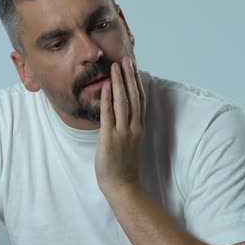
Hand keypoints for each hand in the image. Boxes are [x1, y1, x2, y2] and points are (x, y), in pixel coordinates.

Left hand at [94, 56, 144, 193]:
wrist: (122, 185)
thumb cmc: (122, 165)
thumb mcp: (129, 141)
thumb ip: (127, 126)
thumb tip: (120, 111)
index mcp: (139, 127)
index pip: (140, 99)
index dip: (136, 81)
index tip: (133, 67)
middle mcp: (133, 127)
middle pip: (134, 96)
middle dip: (129, 76)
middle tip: (126, 59)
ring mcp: (123, 132)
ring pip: (123, 102)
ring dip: (119, 82)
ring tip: (115, 66)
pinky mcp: (110, 138)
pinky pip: (109, 115)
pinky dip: (107, 99)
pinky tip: (105, 86)